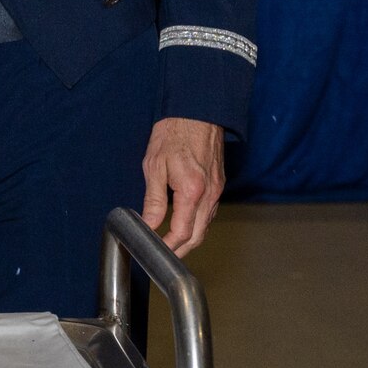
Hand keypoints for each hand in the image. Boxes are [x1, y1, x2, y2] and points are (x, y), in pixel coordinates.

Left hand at [141, 116, 224, 255]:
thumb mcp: (154, 166)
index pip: (182, 231)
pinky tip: (185, 224)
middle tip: (163, 255)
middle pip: (198, 235)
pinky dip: (198, 223)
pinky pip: (209, 212)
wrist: (196, 113)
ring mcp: (217, 190)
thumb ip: (153, 200)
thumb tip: (148, 223)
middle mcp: (209, 193)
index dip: (168, 246)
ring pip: (205, 225)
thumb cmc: (173, 134)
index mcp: (192, 190)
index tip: (155, 250)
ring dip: (190, 238)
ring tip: (171, 244)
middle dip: (181, 249)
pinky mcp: (219, 184)